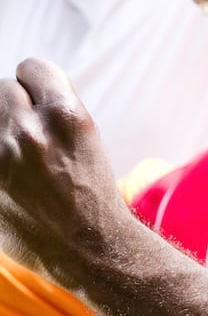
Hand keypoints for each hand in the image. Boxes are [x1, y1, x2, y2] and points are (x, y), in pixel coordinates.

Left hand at [0, 58, 126, 288]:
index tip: (37, 102)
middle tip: (26, 134)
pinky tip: (8, 176)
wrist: (89, 248)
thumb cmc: (91, 194)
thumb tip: (21, 92)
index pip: (32, 67)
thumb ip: (54, 111)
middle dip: (13, 107)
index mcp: (67, 115)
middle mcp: (31, 131)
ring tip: (16, 154)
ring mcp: (2, 157)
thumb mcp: (86, 139)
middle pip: (2, 89)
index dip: (35, 84)